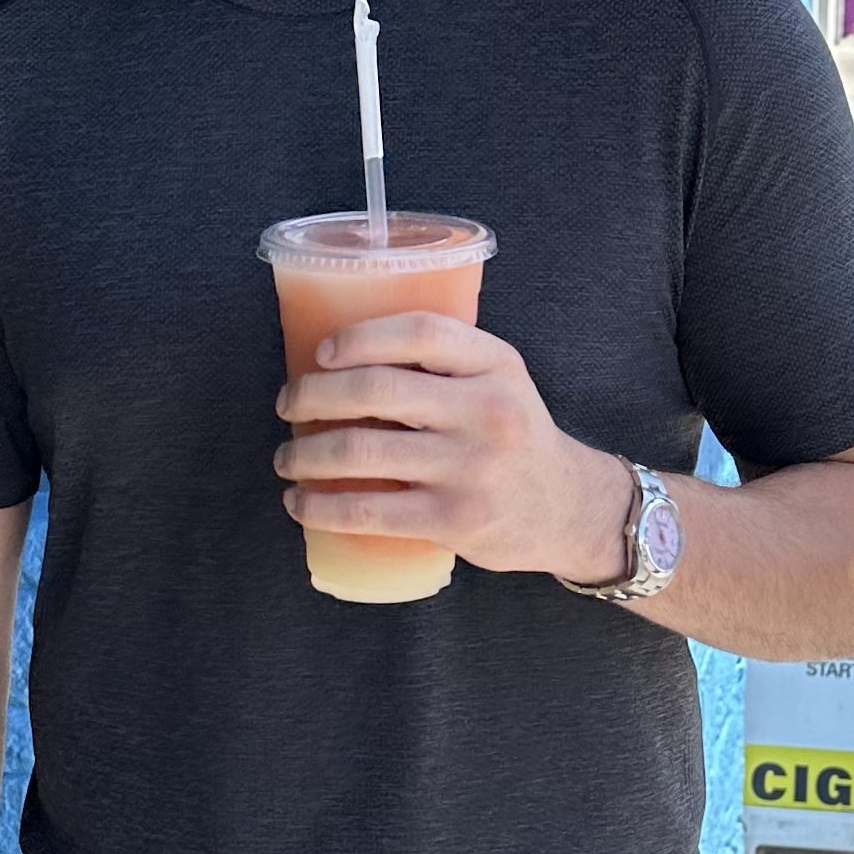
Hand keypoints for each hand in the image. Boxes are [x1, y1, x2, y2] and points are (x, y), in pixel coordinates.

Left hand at [278, 310, 631, 581]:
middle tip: (288, 405)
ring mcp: (470, 468)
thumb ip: (443, 361)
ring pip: (361, 451)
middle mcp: (487, 411)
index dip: (360, 337)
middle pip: (377, 390)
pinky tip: (300, 502)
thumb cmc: (513, 437)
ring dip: (304, 455)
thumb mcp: (499, 381)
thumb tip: (343, 353)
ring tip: (286, 458)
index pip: (419, 332)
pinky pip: (368, 510)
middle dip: (313, 396)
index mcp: (495, 364)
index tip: (322, 353)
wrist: (568, 509)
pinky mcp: (454, 520)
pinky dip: (320, 507)